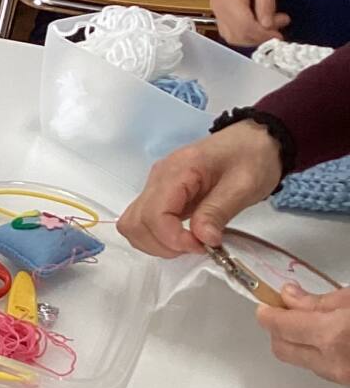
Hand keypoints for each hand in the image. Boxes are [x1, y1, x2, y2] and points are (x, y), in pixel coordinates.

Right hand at [115, 120, 282, 256]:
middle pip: (135, 222)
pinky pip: (143, 222)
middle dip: (162, 244)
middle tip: (195, 247)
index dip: (173, 238)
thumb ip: (218, 212)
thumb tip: (203, 240)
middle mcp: (157, 178)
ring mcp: (155, 186)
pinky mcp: (159, 195)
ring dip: (155, 243)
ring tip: (188, 244)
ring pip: (133, 225)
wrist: (254, 140)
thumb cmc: (252, 157)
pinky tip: (181, 238)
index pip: (155, 214)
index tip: (202, 246)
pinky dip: (156, 237)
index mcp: (177, 171)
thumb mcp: (244, 185)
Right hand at [210, 0, 287, 46]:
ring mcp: (217, 8)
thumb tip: (268, 26)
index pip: (246, 28)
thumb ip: (266, 4)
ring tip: (271, 26)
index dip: (264, 34)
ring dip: (252, 37)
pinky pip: (229, 28)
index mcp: (229, 0)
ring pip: (231, 35)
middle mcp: (218, 8)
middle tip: (279, 28)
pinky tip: (259, 23)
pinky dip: (244, 31)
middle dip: (259, 37)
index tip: (281, 34)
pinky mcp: (219, 7)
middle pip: (237, 35)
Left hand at [258, 284, 349, 384]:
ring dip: (296, 342)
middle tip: (286, 310)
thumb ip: (321, 301)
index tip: (265, 304)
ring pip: (299, 360)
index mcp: (334, 335)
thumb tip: (289, 297)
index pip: (281, 327)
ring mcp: (340, 377)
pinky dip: (315, 352)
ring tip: (311, 322)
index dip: (268, 313)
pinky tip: (328, 338)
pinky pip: (319, 367)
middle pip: (281, 349)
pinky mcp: (346, 383)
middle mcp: (333, 362)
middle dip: (277, 329)